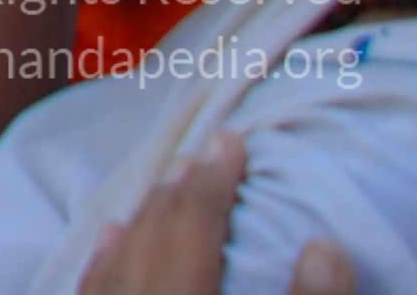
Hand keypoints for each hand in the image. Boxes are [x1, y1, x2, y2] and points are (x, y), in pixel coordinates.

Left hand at [77, 133, 354, 294]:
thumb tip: (325, 246)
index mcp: (182, 294)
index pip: (196, 226)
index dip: (214, 181)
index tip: (230, 138)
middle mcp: (135, 294)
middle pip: (156, 236)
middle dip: (179, 191)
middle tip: (200, 153)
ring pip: (120, 256)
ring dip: (145, 215)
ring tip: (165, 183)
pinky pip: (91, 285)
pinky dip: (104, 255)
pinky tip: (110, 233)